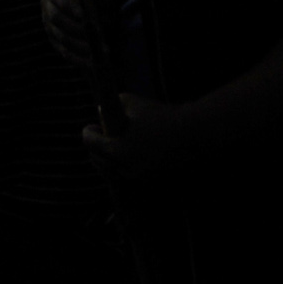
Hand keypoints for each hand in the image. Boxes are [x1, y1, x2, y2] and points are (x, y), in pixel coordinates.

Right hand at [39, 0, 117, 69]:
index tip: (83, 14)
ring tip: (100, 50)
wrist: (87, 10)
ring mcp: (50, 28)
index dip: (69, 5)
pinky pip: (66, 53)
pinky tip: (94, 62)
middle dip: (77, 28)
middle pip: (58, 19)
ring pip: (63, 38)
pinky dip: (80, 59)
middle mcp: (48, 9)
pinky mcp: (57, 44)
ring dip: (82, 46)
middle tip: (96, 34)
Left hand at [80, 93, 195, 180]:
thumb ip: (111, 106)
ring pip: (112, 171)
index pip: (89, 143)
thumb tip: (101, 111)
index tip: (91, 126)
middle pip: (98, 160)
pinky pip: (129, 176)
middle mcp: (125, 168)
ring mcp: (139, 177)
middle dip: (95, 147)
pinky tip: (127, 156)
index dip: (88, 132)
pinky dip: (124, 167)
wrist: (193, 134)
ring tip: (111, 146)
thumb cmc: (161, 115)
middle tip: (100, 135)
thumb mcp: (131, 102)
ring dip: (108, 159)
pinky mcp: (151, 181)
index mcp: (117, 149)